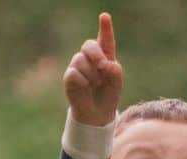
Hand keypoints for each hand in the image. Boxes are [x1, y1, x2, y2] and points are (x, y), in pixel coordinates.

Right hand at [63, 12, 121, 126]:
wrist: (98, 114)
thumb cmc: (108, 94)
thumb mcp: (116, 82)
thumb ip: (114, 70)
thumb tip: (104, 64)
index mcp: (105, 55)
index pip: (105, 39)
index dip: (105, 27)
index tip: (105, 17)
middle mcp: (90, 57)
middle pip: (89, 45)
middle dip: (96, 54)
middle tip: (103, 67)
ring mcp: (78, 64)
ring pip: (81, 61)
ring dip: (91, 75)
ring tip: (94, 85)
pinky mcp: (69, 75)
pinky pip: (75, 73)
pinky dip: (83, 83)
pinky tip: (86, 88)